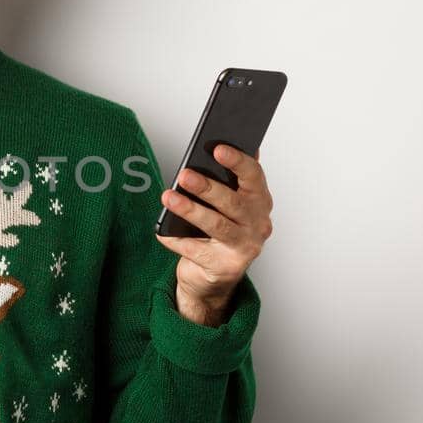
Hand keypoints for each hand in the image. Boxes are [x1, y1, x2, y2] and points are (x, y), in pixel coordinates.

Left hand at [154, 144, 273, 325]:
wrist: (215, 275)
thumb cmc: (218, 231)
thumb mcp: (226, 203)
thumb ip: (225, 179)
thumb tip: (213, 147)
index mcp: (260, 201)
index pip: (254, 176)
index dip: (237, 161)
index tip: (217, 149)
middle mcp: (258, 224)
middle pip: (233, 202)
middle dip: (207, 187)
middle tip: (184, 175)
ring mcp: (244, 247)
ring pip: (216, 225)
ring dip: (190, 210)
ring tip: (168, 197)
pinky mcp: (226, 267)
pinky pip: (196, 250)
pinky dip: (177, 240)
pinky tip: (162, 231)